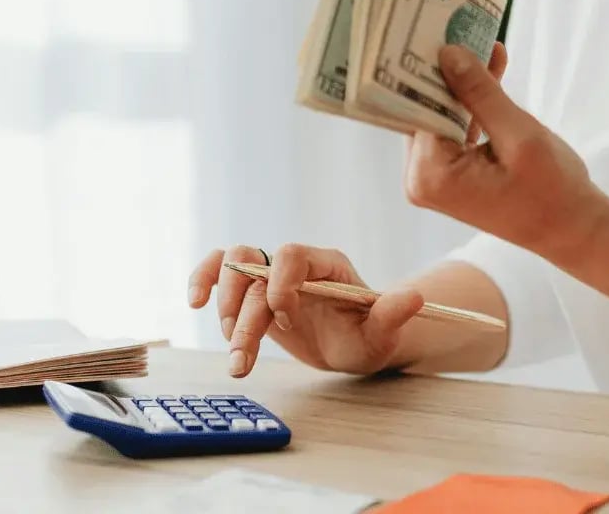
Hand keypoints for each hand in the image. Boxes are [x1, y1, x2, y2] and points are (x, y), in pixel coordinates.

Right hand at [187, 244, 422, 377]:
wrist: (353, 344)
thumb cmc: (369, 336)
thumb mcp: (383, 332)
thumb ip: (392, 314)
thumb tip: (414, 297)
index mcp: (327, 264)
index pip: (293, 255)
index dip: (281, 284)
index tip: (285, 321)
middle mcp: (296, 264)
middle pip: (255, 266)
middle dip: (246, 312)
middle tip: (244, 353)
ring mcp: (272, 276)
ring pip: (233, 269)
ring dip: (224, 309)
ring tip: (235, 353)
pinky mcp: (254, 292)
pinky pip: (220, 272)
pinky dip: (203, 280)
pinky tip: (194, 302)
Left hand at [404, 43, 608, 258]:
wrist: (573, 229)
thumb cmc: (553, 191)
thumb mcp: (519, 135)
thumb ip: (481, 94)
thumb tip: (448, 54)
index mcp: (430, 174)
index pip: (416, 106)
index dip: (427, 66)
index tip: (435, 26)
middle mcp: (422, 178)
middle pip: (424, 109)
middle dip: (446, 70)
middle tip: (459, 24)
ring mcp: (434, 178)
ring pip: (440, 114)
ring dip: (463, 83)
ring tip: (483, 41)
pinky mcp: (450, 173)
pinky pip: (453, 127)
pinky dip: (472, 103)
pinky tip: (491, 68)